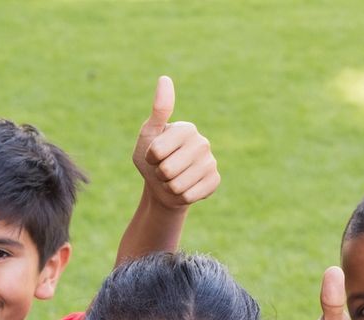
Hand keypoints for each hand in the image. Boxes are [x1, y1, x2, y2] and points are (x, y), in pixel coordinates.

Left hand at [133, 76, 219, 209]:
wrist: (163, 186)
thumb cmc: (153, 159)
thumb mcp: (148, 135)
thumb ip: (158, 110)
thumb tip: (165, 78)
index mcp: (186, 128)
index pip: (156, 151)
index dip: (149, 159)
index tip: (154, 155)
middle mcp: (202, 142)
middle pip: (167, 170)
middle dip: (159, 175)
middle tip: (164, 170)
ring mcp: (210, 162)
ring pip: (177, 185)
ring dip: (169, 187)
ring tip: (172, 179)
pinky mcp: (214, 180)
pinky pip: (189, 196)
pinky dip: (181, 197)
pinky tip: (185, 188)